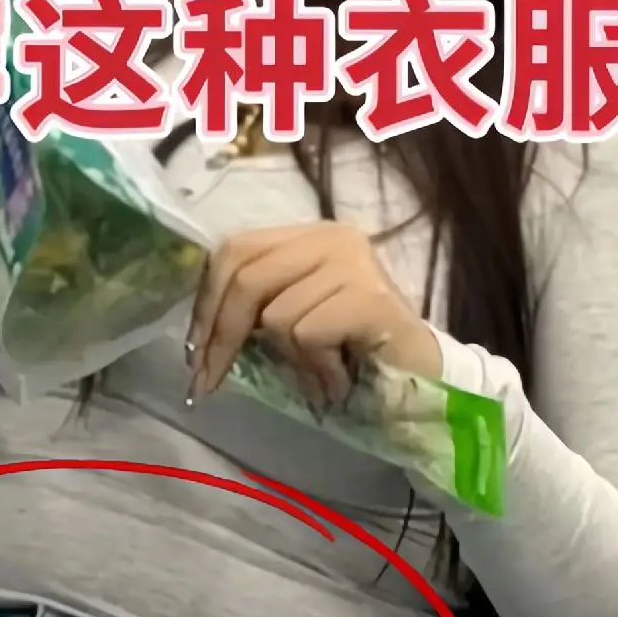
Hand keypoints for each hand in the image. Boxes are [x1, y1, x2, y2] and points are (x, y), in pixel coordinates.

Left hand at [187, 222, 440, 408]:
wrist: (423, 375)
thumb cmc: (355, 350)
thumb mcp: (296, 317)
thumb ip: (258, 305)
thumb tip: (199, 333)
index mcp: (308, 235)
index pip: (234, 250)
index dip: (205, 302)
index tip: (195, 350)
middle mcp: (331, 237)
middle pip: (245, 277)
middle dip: (220, 336)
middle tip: (209, 381)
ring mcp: (354, 263)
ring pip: (276, 315)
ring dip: (289, 360)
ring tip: (318, 373)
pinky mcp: (369, 297)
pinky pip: (307, 335)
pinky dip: (316, 368)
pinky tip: (338, 378)